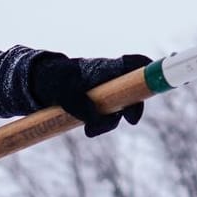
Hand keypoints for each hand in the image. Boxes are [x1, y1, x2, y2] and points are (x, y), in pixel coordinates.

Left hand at [27, 52, 152, 136]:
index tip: (157, 81)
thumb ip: (79, 104)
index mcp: (104, 68)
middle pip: (134, 92)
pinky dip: (101, 125)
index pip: (133, 64)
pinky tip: (89, 131)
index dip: (149, 70)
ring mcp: (104, 94)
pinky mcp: (97, 106)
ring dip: (110, 122)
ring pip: (120, 109)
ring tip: (89, 132)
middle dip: (133, 108)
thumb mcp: (62, 91)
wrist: (38, 86)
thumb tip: (96, 120)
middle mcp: (109, 80)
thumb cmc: (53, 80)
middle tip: (131, 121)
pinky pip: (106, 118)